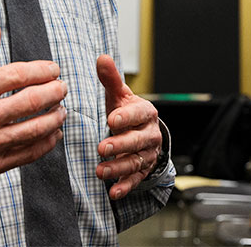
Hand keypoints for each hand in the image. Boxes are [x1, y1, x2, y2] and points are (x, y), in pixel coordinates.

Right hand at [0, 25, 67, 186]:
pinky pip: (28, 154)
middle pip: (31, 101)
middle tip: (63, 87)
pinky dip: (47, 143)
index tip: (54, 69)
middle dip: (55, 91)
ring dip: (55, 117)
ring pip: (34, 129)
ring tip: (62, 110)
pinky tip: (54, 133)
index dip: (42, 70)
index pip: (18, 75)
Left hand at [95, 54, 161, 199]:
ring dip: (118, 168)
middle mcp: (150, 134)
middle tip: (101, 148)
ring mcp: (148, 154)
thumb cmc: (127, 112)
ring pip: (135, 162)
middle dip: (120, 145)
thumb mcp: (119, 96)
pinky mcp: (143, 170)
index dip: (127, 117)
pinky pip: (136, 180)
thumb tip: (102, 58)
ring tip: (100, 171)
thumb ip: (111, 79)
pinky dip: (125, 187)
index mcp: (146, 113)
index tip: (111, 119)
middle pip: (137, 141)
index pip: (139, 114)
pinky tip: (113, 192)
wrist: (142, 133)